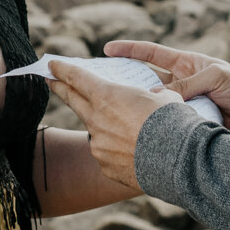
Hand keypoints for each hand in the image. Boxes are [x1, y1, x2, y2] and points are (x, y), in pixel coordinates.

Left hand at [47, 59, 184, 191]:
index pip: (77, 78)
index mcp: (107, 96)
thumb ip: (149, 96)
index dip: (63, 69)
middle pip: (73, 100)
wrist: (178, 160)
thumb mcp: (164, 97)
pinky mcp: (105, 165)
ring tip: (127, 129)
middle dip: (60, 88)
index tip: (52, 64)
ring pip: (95, 130)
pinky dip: (116, 149)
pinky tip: (134, 152)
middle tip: (51, 81)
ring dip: (103, 126)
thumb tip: (153, 99)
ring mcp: (98, 145)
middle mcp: (96, 120)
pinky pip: (107, 153)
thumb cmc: (172, 121)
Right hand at [104, 40, 229, 132]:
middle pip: (144, 79)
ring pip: (152, 102)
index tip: (107, 50)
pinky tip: (139, 129)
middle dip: (124, 80)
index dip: (129, 50)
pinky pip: (164, 121)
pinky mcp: (183, 121)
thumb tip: (155, 95)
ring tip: (114, 110)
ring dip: (137, 105)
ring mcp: (179, 102)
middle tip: (102, 83)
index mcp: (184, 64)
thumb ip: (187, 84)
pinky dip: (153, 124)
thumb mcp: (214, 78)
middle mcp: (178, 82)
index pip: (151, 54)